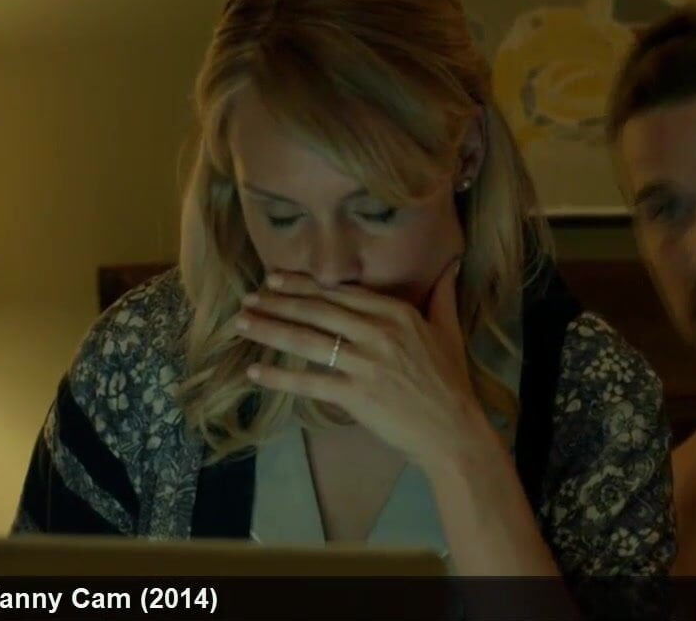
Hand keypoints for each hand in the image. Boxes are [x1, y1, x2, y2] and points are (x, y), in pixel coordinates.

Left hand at [233, 259, 494, 467]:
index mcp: (397, 313)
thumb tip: (451, 265)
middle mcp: (378, 332)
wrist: (453, 429)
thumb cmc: (450, 382)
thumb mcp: (449, 331)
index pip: (341, 294)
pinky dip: (279, 377)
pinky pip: (308, 382)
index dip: (303, 285)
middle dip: (277, 302)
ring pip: (307, 341)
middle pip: (317, 311)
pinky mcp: (355, 394)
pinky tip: (254, 372)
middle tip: (248, 298)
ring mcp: (365, 363)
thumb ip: (443, 296)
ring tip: (241, 323)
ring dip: (269, 330)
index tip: (276, 280)